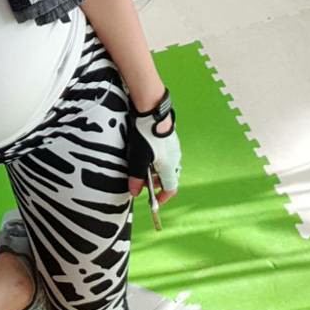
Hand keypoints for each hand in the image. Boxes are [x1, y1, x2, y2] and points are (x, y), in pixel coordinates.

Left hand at [127, 91, 180, 205]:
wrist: (152, 109)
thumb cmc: (146, 134)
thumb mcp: (138, 158)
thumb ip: (136, 177)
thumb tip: (134, 192)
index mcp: (170, 166)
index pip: (171, 188)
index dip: (162, 197)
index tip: (154, 200)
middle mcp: (175, 158)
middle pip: (167, 176)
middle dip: (154, 181)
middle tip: (140, 179)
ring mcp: (173, 146)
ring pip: (164, 163)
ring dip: (153, 168)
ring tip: (139, 163)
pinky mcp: (168, 136)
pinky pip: (163, 152)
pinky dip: (154, 156)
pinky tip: (142, 148)